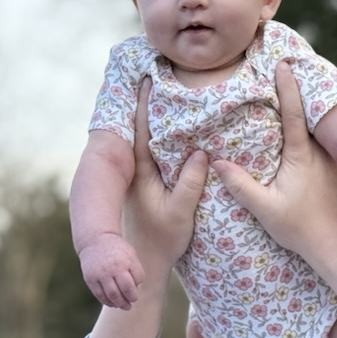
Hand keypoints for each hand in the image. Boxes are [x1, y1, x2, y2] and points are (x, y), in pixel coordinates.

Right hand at [79, 232, 143, 309]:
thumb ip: (135, 269)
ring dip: (120, 304)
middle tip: (132, 301)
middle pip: (126, 290)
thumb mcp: (130, 254)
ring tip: (124, 306)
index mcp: (127, 260)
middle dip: (131, 298)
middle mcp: (114, 267)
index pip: (138, 279)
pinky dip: (108, 302)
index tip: (135, 286)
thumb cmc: (116, 249)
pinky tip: (113, 304)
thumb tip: (136, 290)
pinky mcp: (91, 279)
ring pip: (113, 296)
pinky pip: (100, 295)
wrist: (95, 240)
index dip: (138, 285)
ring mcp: (101, 274)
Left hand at [123, 77, 207, 273]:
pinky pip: (152, 151)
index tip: (150, 77)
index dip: (145, 104)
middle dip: (148, 103)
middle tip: (158, 73)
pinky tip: (173, 128)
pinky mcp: (145, 184)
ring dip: (154, 117)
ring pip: (146, 139)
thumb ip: (190, 184)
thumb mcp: (181, 214)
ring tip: (166, 92)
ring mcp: (138, 176)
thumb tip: (201, 152)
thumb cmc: (161, 241)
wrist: (143, 264)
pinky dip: (159, 135)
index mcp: (140, 172)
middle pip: (140, 128)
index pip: (141, 130)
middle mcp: (135, 170)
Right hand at [212, 60, 336, 269]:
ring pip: (316, 124)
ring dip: (306, 104)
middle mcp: (320, 151)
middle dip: (298, 86)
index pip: (292, 112)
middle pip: (308, 110)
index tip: (282, 63)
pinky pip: (321, 137)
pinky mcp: (334, 167)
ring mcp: (330, 158)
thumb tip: (215, 162)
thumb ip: (241, 186)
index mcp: (302, 155)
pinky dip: (311, 123)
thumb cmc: (301, 230)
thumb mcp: (265, 210)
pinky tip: (304, 117)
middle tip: (288, 60)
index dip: (287, 86)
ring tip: (294, 82)